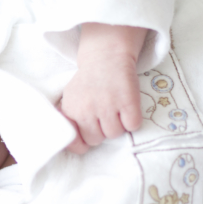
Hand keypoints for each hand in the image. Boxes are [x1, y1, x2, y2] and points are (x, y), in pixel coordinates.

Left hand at [60, 23, 146, 153]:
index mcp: (70, 110)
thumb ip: (70, 120)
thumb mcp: (70, 99)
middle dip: (101, 131)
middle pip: (97, 140)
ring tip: (115, 108)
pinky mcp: (127, 101)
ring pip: (115, 134)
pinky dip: (133, 120)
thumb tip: (77, 146)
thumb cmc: (88, 82)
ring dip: (118, 125)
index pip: (75, 142)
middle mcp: (87, 110)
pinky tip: (127, 107)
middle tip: (104, 114)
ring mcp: (107, 106)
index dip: (83, 142)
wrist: (106, 57)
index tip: (89, 134)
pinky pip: (132, 126)